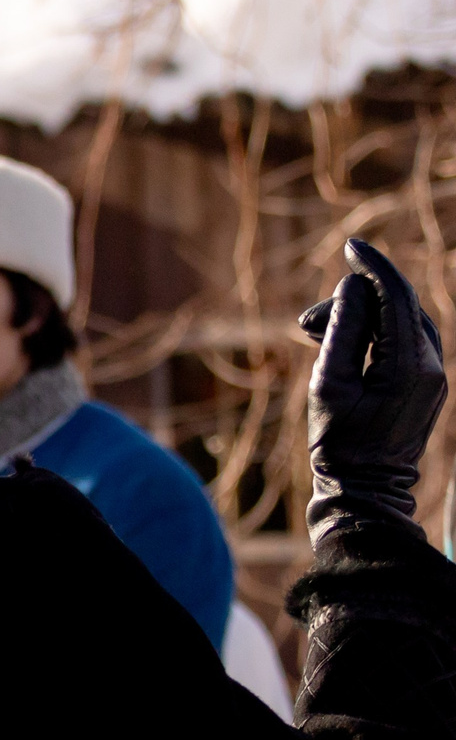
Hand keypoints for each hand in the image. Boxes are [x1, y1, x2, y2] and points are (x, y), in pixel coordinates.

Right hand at [299, 238, 447, 542]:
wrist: (364, 492)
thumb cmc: (339, 445)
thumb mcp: (328, 385)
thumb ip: (343, 331)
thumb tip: (354, 286)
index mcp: (412, 366)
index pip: (397, 297)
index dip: (373, 267)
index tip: (349, 246)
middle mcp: (433, 366)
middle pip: (397, 306)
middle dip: (353, 301)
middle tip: (304, 325)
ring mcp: (434, 375)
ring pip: (399, 321)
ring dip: (359, 317)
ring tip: (313, 336)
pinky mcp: (426, 383)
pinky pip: (402, 341)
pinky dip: (371, 333)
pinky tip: (340, 345)